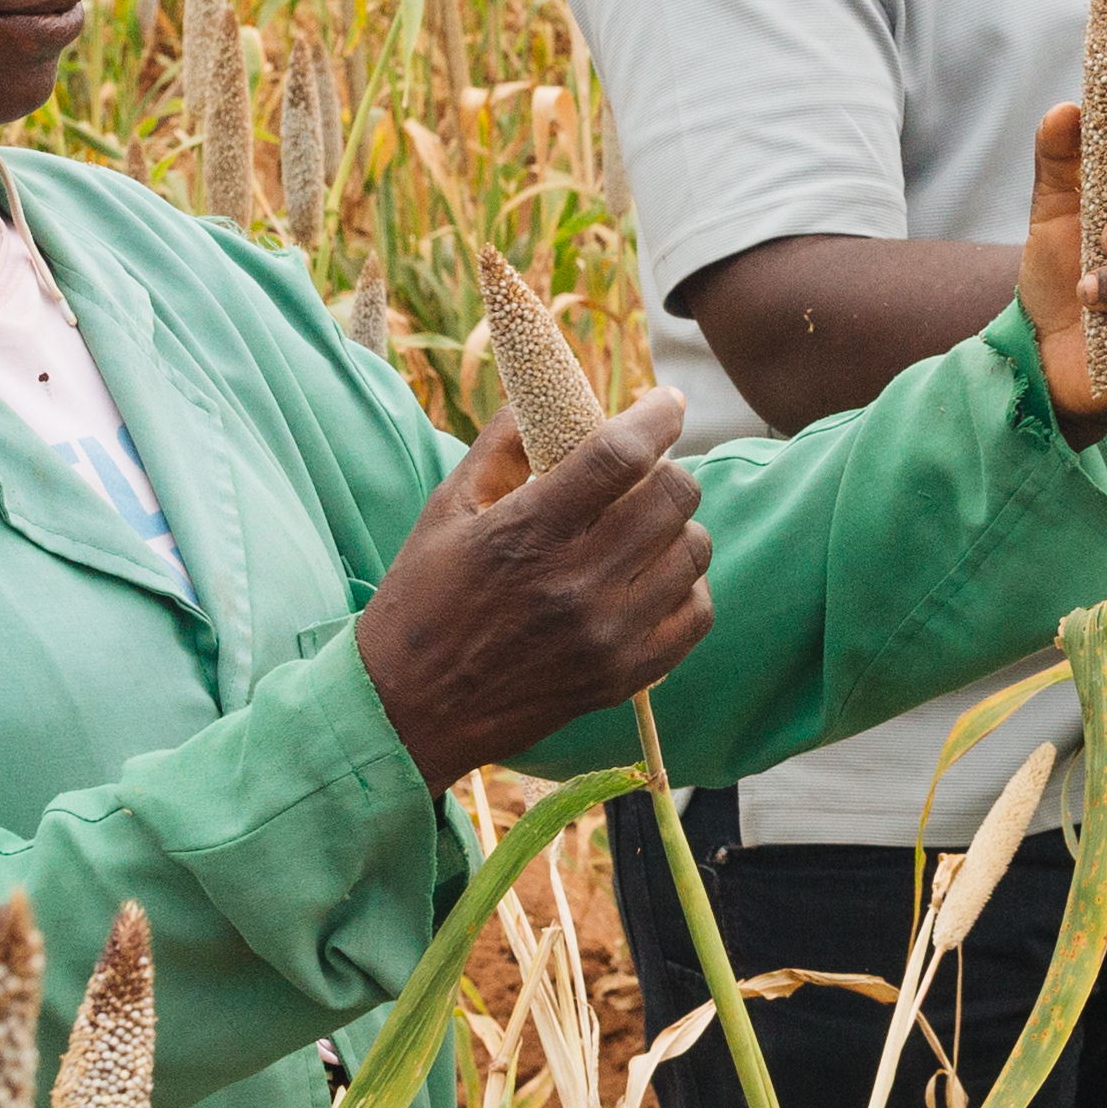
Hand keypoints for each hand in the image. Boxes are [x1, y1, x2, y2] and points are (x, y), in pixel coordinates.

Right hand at [357, 390, 714, 784]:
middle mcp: (575, 583)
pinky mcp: (623, 677)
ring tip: (647, 527)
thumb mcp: (446, 510)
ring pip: (694, 551)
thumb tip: (544, 397)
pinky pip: (696, 614)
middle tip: (648, 473)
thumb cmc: (423, 600)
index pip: (620, 455)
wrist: (410, 710)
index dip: (657, 417)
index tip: (668, 402)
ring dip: (678, 526)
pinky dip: (687, 585)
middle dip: (669, 469)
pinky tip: (656, 576)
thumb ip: (499, 446)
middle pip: (673, 497)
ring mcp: (606, 635)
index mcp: (527, 532)